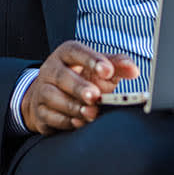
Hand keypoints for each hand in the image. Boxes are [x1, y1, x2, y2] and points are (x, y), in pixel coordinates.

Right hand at [20, 41, 139, 133]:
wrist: (49, 96)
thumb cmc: (80, 78)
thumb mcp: (98, 69)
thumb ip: (116, 65)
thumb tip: (134, 70)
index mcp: (65, 54)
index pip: (75, 51)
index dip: (91, 60)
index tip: (107, 70)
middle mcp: (51, 70)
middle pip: (61, 76)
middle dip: (79, 87)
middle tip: (95, 96)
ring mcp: (42, 90)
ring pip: (52, 96)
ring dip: (73, 106)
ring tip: (91, 112)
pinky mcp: (39, 111)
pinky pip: (49, 116)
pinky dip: (64, 121)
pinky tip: (78, 122)